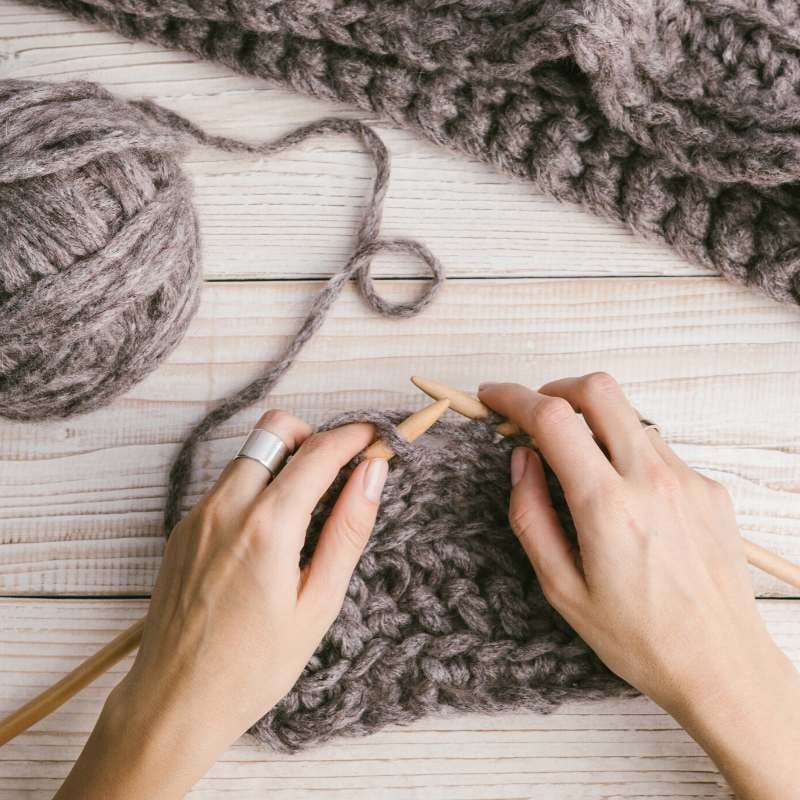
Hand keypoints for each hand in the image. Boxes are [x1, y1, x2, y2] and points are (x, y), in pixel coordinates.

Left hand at [55, 410, 388, 799]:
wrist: (174, 702)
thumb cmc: (254, 666)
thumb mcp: (318, 603)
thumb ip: (348, 529)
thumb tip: (373, 473)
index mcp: (267, 525)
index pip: (319, 452)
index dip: (354, 436)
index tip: (376, 436)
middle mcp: (226, 507)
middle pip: (275, 429)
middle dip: (314, 438)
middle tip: (338, 474)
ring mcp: (197, 515)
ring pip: (249, 455)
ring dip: (284, 462)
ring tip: (306, 512)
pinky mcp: (182, 530)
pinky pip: (225, 486)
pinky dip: (255, 488)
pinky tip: (269, 537)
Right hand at [479, 375, 799, 799]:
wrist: (721, 666)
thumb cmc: (637, 637)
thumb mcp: (561, 588)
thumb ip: (530, 515)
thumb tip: (521, 459)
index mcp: (607, 505)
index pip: (553, 418)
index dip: (513, 397)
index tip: (492, 397)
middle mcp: (652, 479)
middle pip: (598, 389)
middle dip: (556, 388)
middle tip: (534, 415)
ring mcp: (688, 479)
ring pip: (630, 417)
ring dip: (593, 424)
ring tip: (579, 466)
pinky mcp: (710, 489)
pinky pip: (658, 449)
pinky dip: (627, 453)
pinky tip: (624, 498)